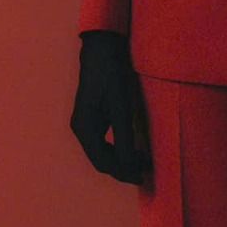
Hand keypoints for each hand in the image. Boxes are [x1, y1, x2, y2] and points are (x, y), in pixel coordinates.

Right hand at [70, 29, 151, 184]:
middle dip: (123, 168)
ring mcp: (85, 124)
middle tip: (145, 170)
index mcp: (84, 128)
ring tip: (143, 160)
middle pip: (101, 160)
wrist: (102, 49)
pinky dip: (118, 149)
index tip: (141, 177)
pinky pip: (104, 142)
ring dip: (121, 159)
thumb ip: (123, 137)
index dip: (122, 172)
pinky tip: (133, 148)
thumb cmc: (111, 74)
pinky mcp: (93, 118)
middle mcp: (81, 129)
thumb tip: (127, 164)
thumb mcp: (121, 107)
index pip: (103, 161)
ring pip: (102, 152)